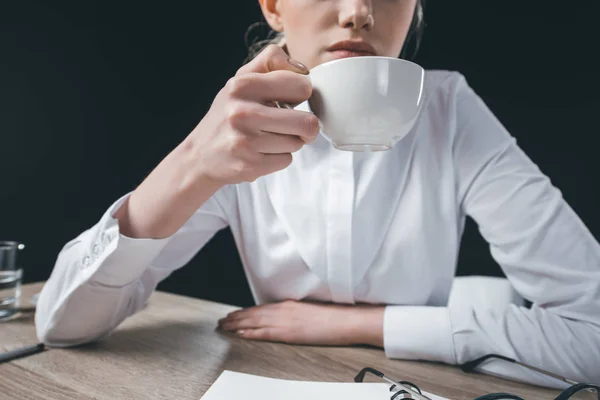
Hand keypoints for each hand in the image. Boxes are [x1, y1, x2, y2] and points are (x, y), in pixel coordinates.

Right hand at [188, 44, 319, 186]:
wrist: (200, 154)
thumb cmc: (228, 114)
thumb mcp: (242, 78)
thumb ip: (271, 61)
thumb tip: (303, 70)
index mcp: (243, 85)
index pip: (301, 86)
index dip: (301, 94)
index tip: (291, 99)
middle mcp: (242, 112)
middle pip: (307, 122)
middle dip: (305, 126)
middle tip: (294, 126)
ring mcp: (246, 141)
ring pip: (297, 143)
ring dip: (289, 142)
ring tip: (268, 138)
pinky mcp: (250, 165)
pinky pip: (286, 160)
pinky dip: (278, 158)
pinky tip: (261, 152)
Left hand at [218, 300, 384, 346]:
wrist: (345, 319)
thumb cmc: (333, 316)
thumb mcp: (310, 310)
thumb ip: (295, 313)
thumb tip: (287, 318)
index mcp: (289, 304)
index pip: (261, 307)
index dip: (245, 311)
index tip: (234, 313)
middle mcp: (283, 310)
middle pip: (253, 313)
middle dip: (236, 317)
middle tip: (222, 320)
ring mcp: (285, 320)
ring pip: (254, 321)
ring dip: (237, 324)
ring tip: (225, 326)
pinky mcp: (288, 332)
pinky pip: (264, 332)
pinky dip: (250, 332)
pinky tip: (240, 333)